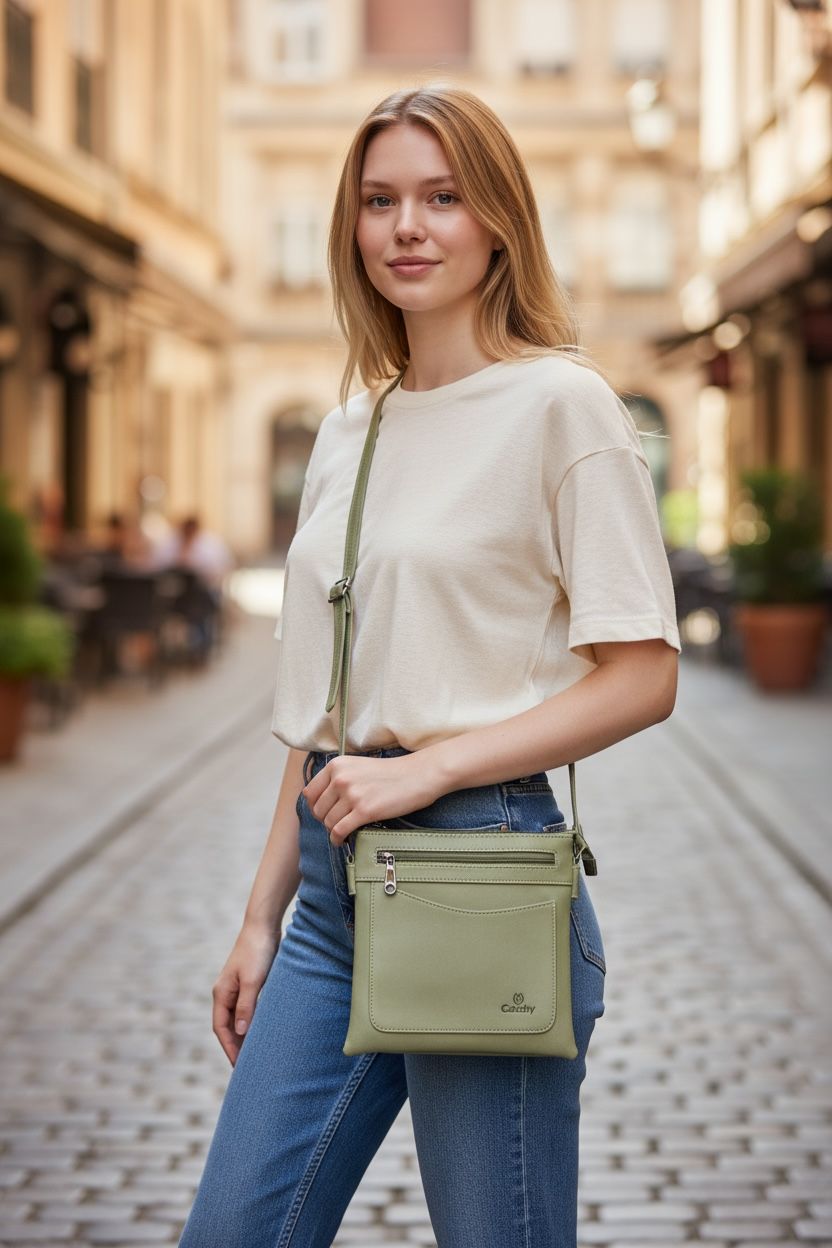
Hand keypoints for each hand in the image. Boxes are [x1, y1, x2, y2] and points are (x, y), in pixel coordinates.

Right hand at [212, 922, 280, 1065]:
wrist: (264, 925)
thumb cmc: (257, 951)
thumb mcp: (252, 981)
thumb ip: (246, 1006)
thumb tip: (240, 1033)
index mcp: (222, 993)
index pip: (221, 1028)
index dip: (229, 1048)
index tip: (239, 1067)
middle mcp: (226, 992)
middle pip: (228, 1026)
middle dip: (235, 1046)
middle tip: (247, 1068)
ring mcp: (237, 988)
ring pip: (238, 1018)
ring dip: (244, 1035)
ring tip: (255, 1054)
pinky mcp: (250, 983)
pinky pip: (248, 1009)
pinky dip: (253, 1022)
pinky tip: (263, 1030)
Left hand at [302, 752, 442, 845]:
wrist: (418, 775)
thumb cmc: (391, 773)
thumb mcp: (358, 767)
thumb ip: (339, 779)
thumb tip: (323, 802)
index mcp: (337, 765)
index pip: (309, 793)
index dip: (315, 807)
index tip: (324, 813)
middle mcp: (341, 778)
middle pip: (317, 810)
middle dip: (325, 820)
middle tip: (337, 824)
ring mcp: (352, 794)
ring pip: (328, 822)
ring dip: (334, 831)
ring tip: (343, 831)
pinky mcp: (365, 810)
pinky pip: (339, 831)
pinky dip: (338, 839)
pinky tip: (343, 840)